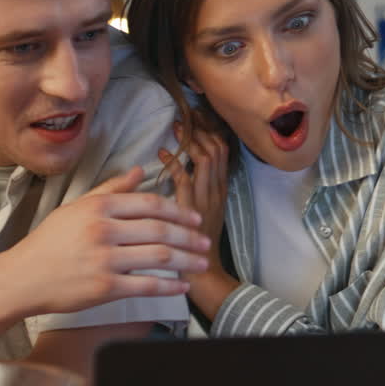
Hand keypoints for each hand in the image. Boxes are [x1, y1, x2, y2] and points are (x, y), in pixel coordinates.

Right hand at [0, 166, 209, 315]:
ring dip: (186, 260)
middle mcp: (104, 230)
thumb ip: (111, 189)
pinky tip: (183, 286)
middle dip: (189, 237)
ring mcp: (105, 260)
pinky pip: (147, 286)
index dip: (178, 212)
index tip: (195, 219)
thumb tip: (140, 170)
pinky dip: (170, 286)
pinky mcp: (104, 288)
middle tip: (206, 242)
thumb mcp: (77, 207)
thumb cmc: (50, 241)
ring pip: (159, 257)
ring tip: (202, 263)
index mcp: (99, 207)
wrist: (23, 277)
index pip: (150, 204)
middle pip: (160, 230)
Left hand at [158, 119, 228, 248]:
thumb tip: (184, 163)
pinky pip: (184, 179)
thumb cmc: (196, 242)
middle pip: (216, 149)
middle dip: (202, 129)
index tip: (198, 117)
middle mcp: (217, 190)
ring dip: (190, 140)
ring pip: (205, 158)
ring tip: (177, 128)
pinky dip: (173, 163)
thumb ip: (197, 187)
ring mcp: (206, 198)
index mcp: (221, 188)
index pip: (223, 150)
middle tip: (187, 115)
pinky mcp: (191, 208)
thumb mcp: (203, 210)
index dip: (211, 131)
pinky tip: (161, 154)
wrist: (202, 270)